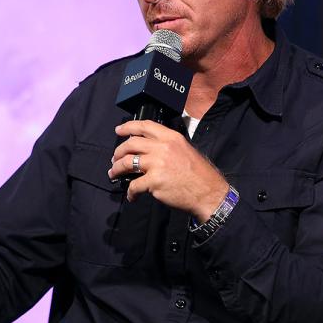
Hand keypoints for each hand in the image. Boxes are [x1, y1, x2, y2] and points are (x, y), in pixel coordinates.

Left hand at [108, 120, 228, 221]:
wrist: (208, 193)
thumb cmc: (199, 174)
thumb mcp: (185, 150)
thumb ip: (167, 146)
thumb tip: (147, 149)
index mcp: (171, 138)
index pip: (145, 126)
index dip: (128, 127)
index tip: (119, 131)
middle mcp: (163, 148)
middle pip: (131, 144)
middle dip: (119, 151)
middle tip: (115, 158)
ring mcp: (157, 164)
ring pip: (127, 163)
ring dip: (117, 169)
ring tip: (114, 174)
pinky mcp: (154, 181)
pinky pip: (134, 185)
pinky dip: (130, 192)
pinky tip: (132, 195)